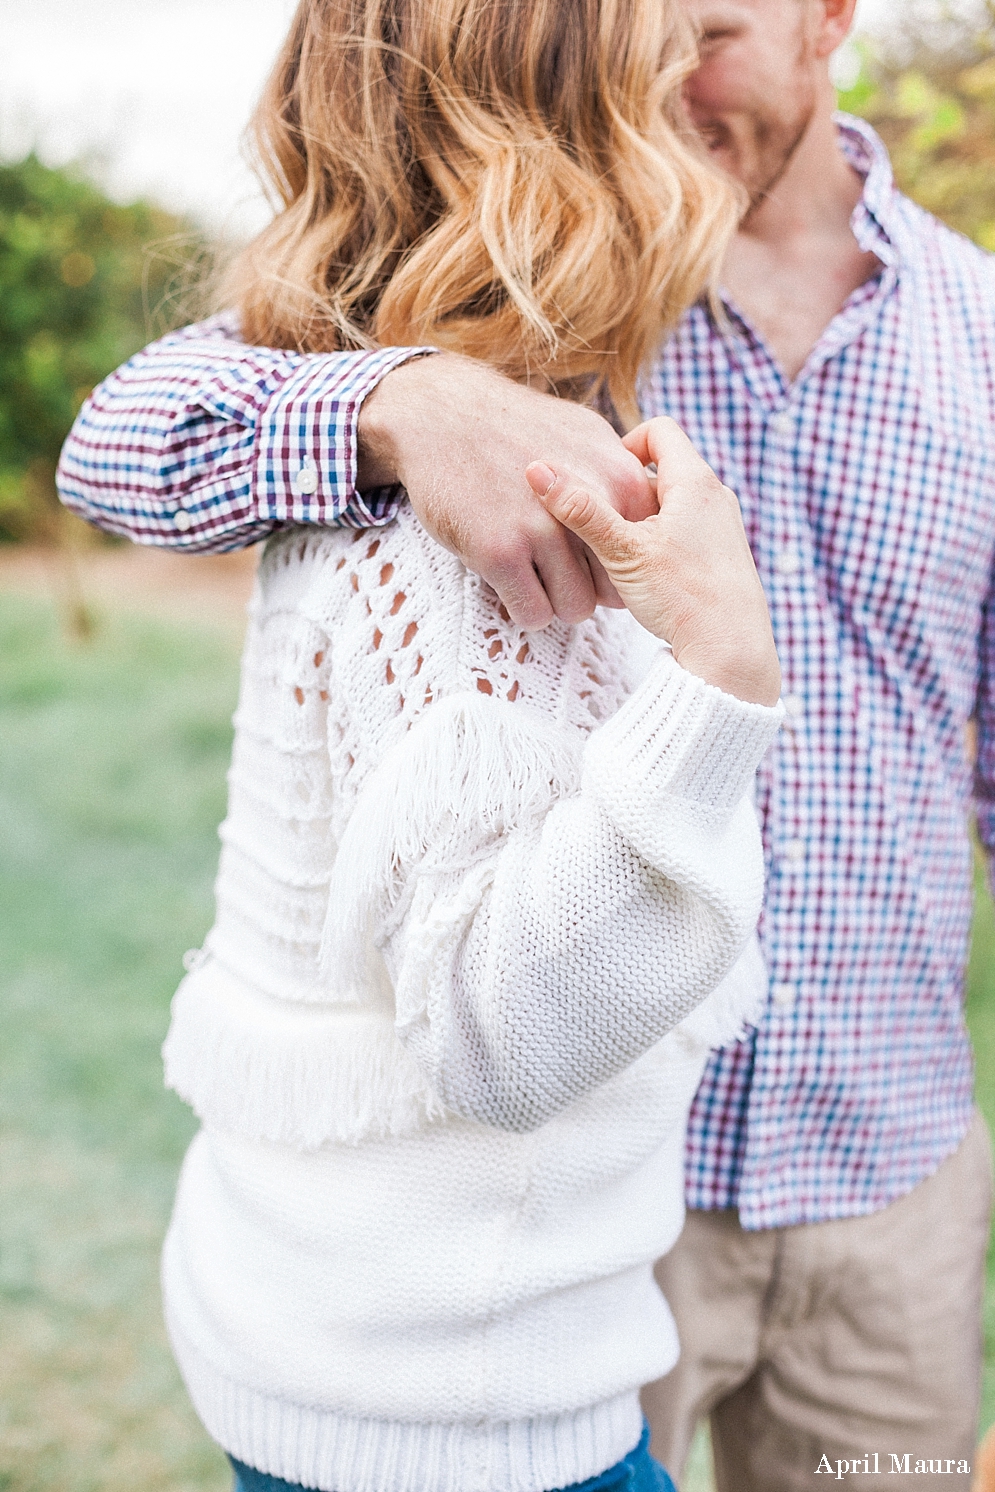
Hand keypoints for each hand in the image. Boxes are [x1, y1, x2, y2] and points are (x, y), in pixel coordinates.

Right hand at [357, 353, 655, 629]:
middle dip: (588, 588)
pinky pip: (533, 613)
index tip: (593, 557)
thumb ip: (620, 474)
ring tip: (535, 578)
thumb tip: (649, 510)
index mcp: (619, 477)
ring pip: (575, 608)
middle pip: (613, 589)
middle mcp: (590, 504)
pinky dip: (525, 608)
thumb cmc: (515, 426)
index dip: (620, 563)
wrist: (445, 415)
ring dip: (555, 602)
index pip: (644, 550)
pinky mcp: (500, 552)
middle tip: (559, 571)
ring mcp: (542, 530)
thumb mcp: (585, 432)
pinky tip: (512, 583)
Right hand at [525, 417, 780, 706]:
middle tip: (600, 523)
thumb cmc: (683, 598)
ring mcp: (723, 526)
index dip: (624, 444)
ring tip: (618, 554)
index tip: (601, 477)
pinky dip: (659, 542)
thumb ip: (580, 511)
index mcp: (696, 481)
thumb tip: (536, 470)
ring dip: (641, 521)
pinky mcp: (722, 555)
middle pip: (662, 470)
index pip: (658, 430)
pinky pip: (684, 531)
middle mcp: (716, 495)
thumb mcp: (622, 552)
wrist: (731, 653)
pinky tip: (643, 577)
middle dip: (626, 491)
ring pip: (671, 505)